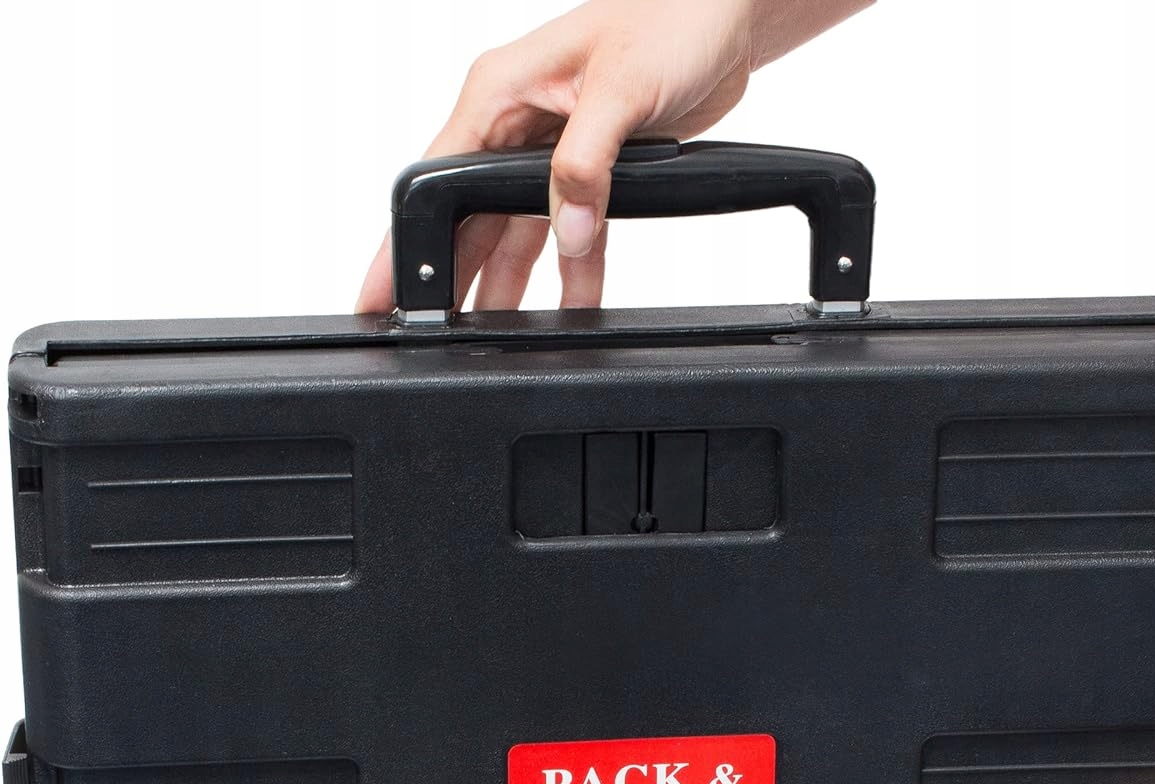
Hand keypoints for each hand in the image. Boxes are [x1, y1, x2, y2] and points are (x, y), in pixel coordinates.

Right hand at [355, 0, 871, 313]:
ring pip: (514, 230)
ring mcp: (548, 146)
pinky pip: (566, 228)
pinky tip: (571, 302)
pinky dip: (571, 268)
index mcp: (499, 92)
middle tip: (438, 335)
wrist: (727, 17)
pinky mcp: (588, 167)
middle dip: (453, 277)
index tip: (384, 292)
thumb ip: (586, 164)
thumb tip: (569, 228)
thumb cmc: (672, 19)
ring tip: (499, 336)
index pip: (435, 178)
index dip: (406, 241)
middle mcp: (514, 121)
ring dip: (512, 283)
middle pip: (467, 216)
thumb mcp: (621, 90)